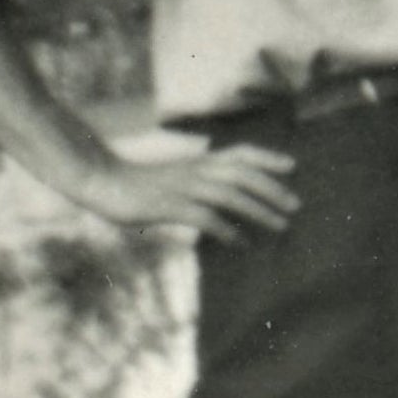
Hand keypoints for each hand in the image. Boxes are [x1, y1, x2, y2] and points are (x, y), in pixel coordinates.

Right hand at [80, 145, 298, 242]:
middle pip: (243, 173)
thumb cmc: (140, 183)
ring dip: (259, 210)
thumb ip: (201, 180)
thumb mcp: (176, 175)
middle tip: (296, 206)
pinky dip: (227, 230)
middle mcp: (196, 170)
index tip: (292, 166)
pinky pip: (204, 217)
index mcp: (199, 161)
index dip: (267, 158)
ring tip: (280, 226)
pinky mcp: (169, 206)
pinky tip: (241, 244)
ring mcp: (183, 187)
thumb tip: (228, 198)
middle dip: (273, 188)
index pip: (241, 153)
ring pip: (230, 194)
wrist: (101, 180)